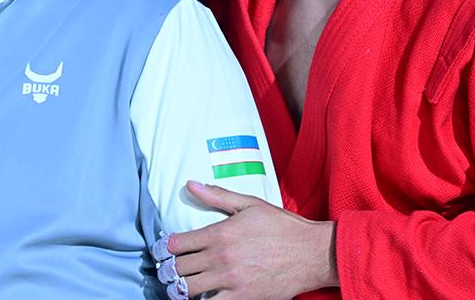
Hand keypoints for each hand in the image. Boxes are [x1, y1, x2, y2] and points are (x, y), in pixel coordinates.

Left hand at [164, 181, 337, 298]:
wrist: (312, 253)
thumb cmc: (283, 227)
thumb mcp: (249, 204)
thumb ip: (217, 196)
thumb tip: (191, 185)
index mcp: (220, 233)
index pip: (178, 244)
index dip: (164, 249)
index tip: (162, 251)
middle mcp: (221, 258)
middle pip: (179, 269)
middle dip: (168, 270)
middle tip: (166, 271)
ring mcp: (231, 281)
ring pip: (188, 290)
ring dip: (179, 289)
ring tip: (178, 287)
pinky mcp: (243, 298)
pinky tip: (201, 298)